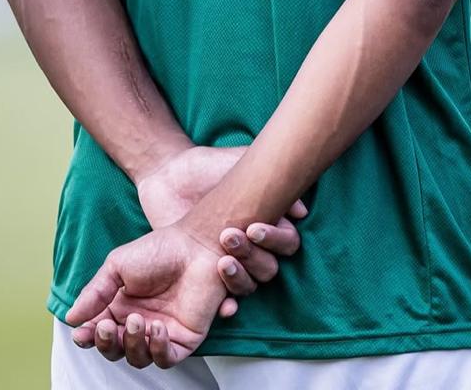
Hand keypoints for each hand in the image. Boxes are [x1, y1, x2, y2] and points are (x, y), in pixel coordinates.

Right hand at [66, 223, 228, 368]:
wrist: (195, 244)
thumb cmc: (159, 249)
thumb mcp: (118, 265)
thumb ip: (95, 292)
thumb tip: (71, 318)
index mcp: (121, 307)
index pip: (98, 332)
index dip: (89, 336)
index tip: (82, 332)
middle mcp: (139, 322)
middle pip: (115, 350)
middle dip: (108, 343)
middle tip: (108, 325)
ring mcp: (161, 332)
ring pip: (138, 358)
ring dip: (132, 345)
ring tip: (138, 320)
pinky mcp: (183, 338)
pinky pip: (166, 359)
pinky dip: (158, 350)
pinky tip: (157, 329)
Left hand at [136, 145, 305, 301]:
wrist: (169, 175)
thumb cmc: (208, 166)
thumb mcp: (238, 164)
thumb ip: (269, 177)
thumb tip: (300, 211)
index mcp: (266, 221)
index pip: (286, 242)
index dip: (275, 239)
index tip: (254, 228)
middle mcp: (252, 246)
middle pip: (269, 267)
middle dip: (254, 256)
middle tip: (229, 238)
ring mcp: (230, 263)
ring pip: (250, 285)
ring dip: (240, 278)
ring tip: (222, 262)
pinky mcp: (206, 279)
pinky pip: (224, 302)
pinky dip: (227, 307)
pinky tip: (224, 306)